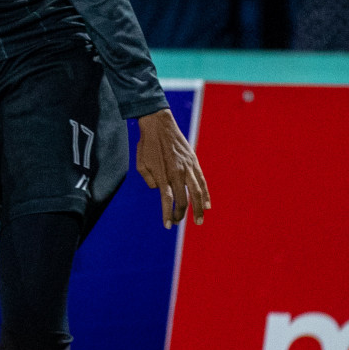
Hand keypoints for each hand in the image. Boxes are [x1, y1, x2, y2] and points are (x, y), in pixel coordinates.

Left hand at [135, 108, 209, 226]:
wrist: (158, 123)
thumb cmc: (146, 144)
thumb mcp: (141, 163)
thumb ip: (149, 179)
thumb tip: (158, 189)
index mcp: (163, 173)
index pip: (167, 200)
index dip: (168, 214)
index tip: (168, 225)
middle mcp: (177, 172)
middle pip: (183, 199)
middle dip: (182, 214)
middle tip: (178, 222)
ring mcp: (188, 167)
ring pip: (197, 192)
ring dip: (198, 209)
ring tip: (199, 221)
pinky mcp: (194, 162)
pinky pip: (202, 181)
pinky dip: (206, 194)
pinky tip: (207, 204)